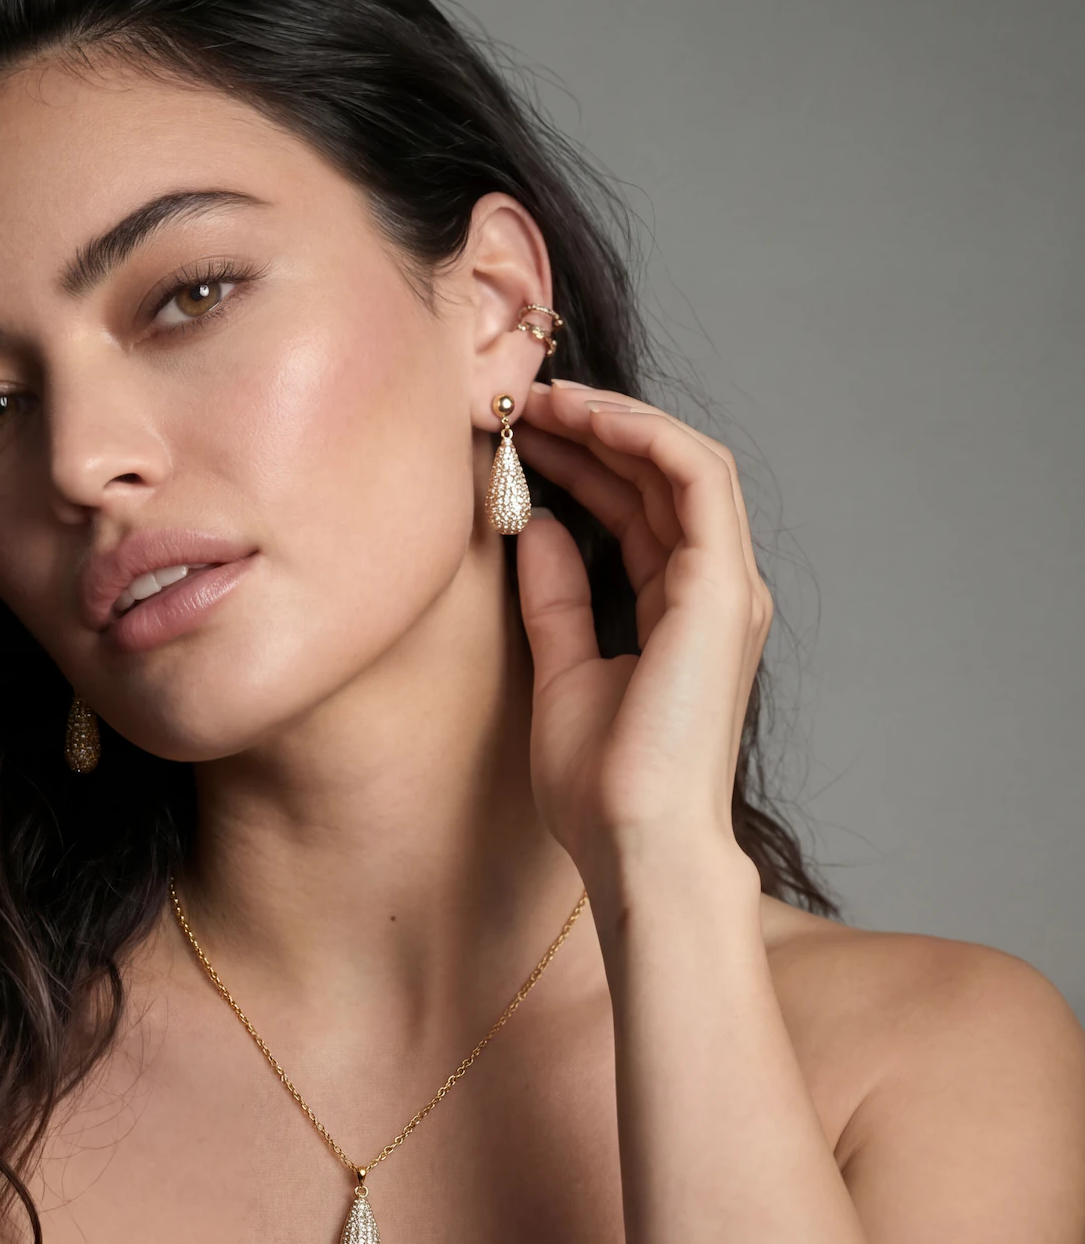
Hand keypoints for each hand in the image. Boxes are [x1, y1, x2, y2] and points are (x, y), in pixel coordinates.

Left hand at [511, 379, 772, 876]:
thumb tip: (539, 527)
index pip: (636, 508)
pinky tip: (585, 419)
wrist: (635, 845)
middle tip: (521, 401)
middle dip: (590, 430)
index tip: (518, 437)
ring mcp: (725, 587)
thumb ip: (556, 596)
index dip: (581, 462)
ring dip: (614, 420)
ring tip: (543, 398)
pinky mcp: (721, 589)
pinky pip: (693, 480)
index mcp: (679, 610)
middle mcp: (711, 591)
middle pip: (657, 476)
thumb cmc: (602, 785)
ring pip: (682, 463)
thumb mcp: (561, 668)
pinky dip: (644, 437)